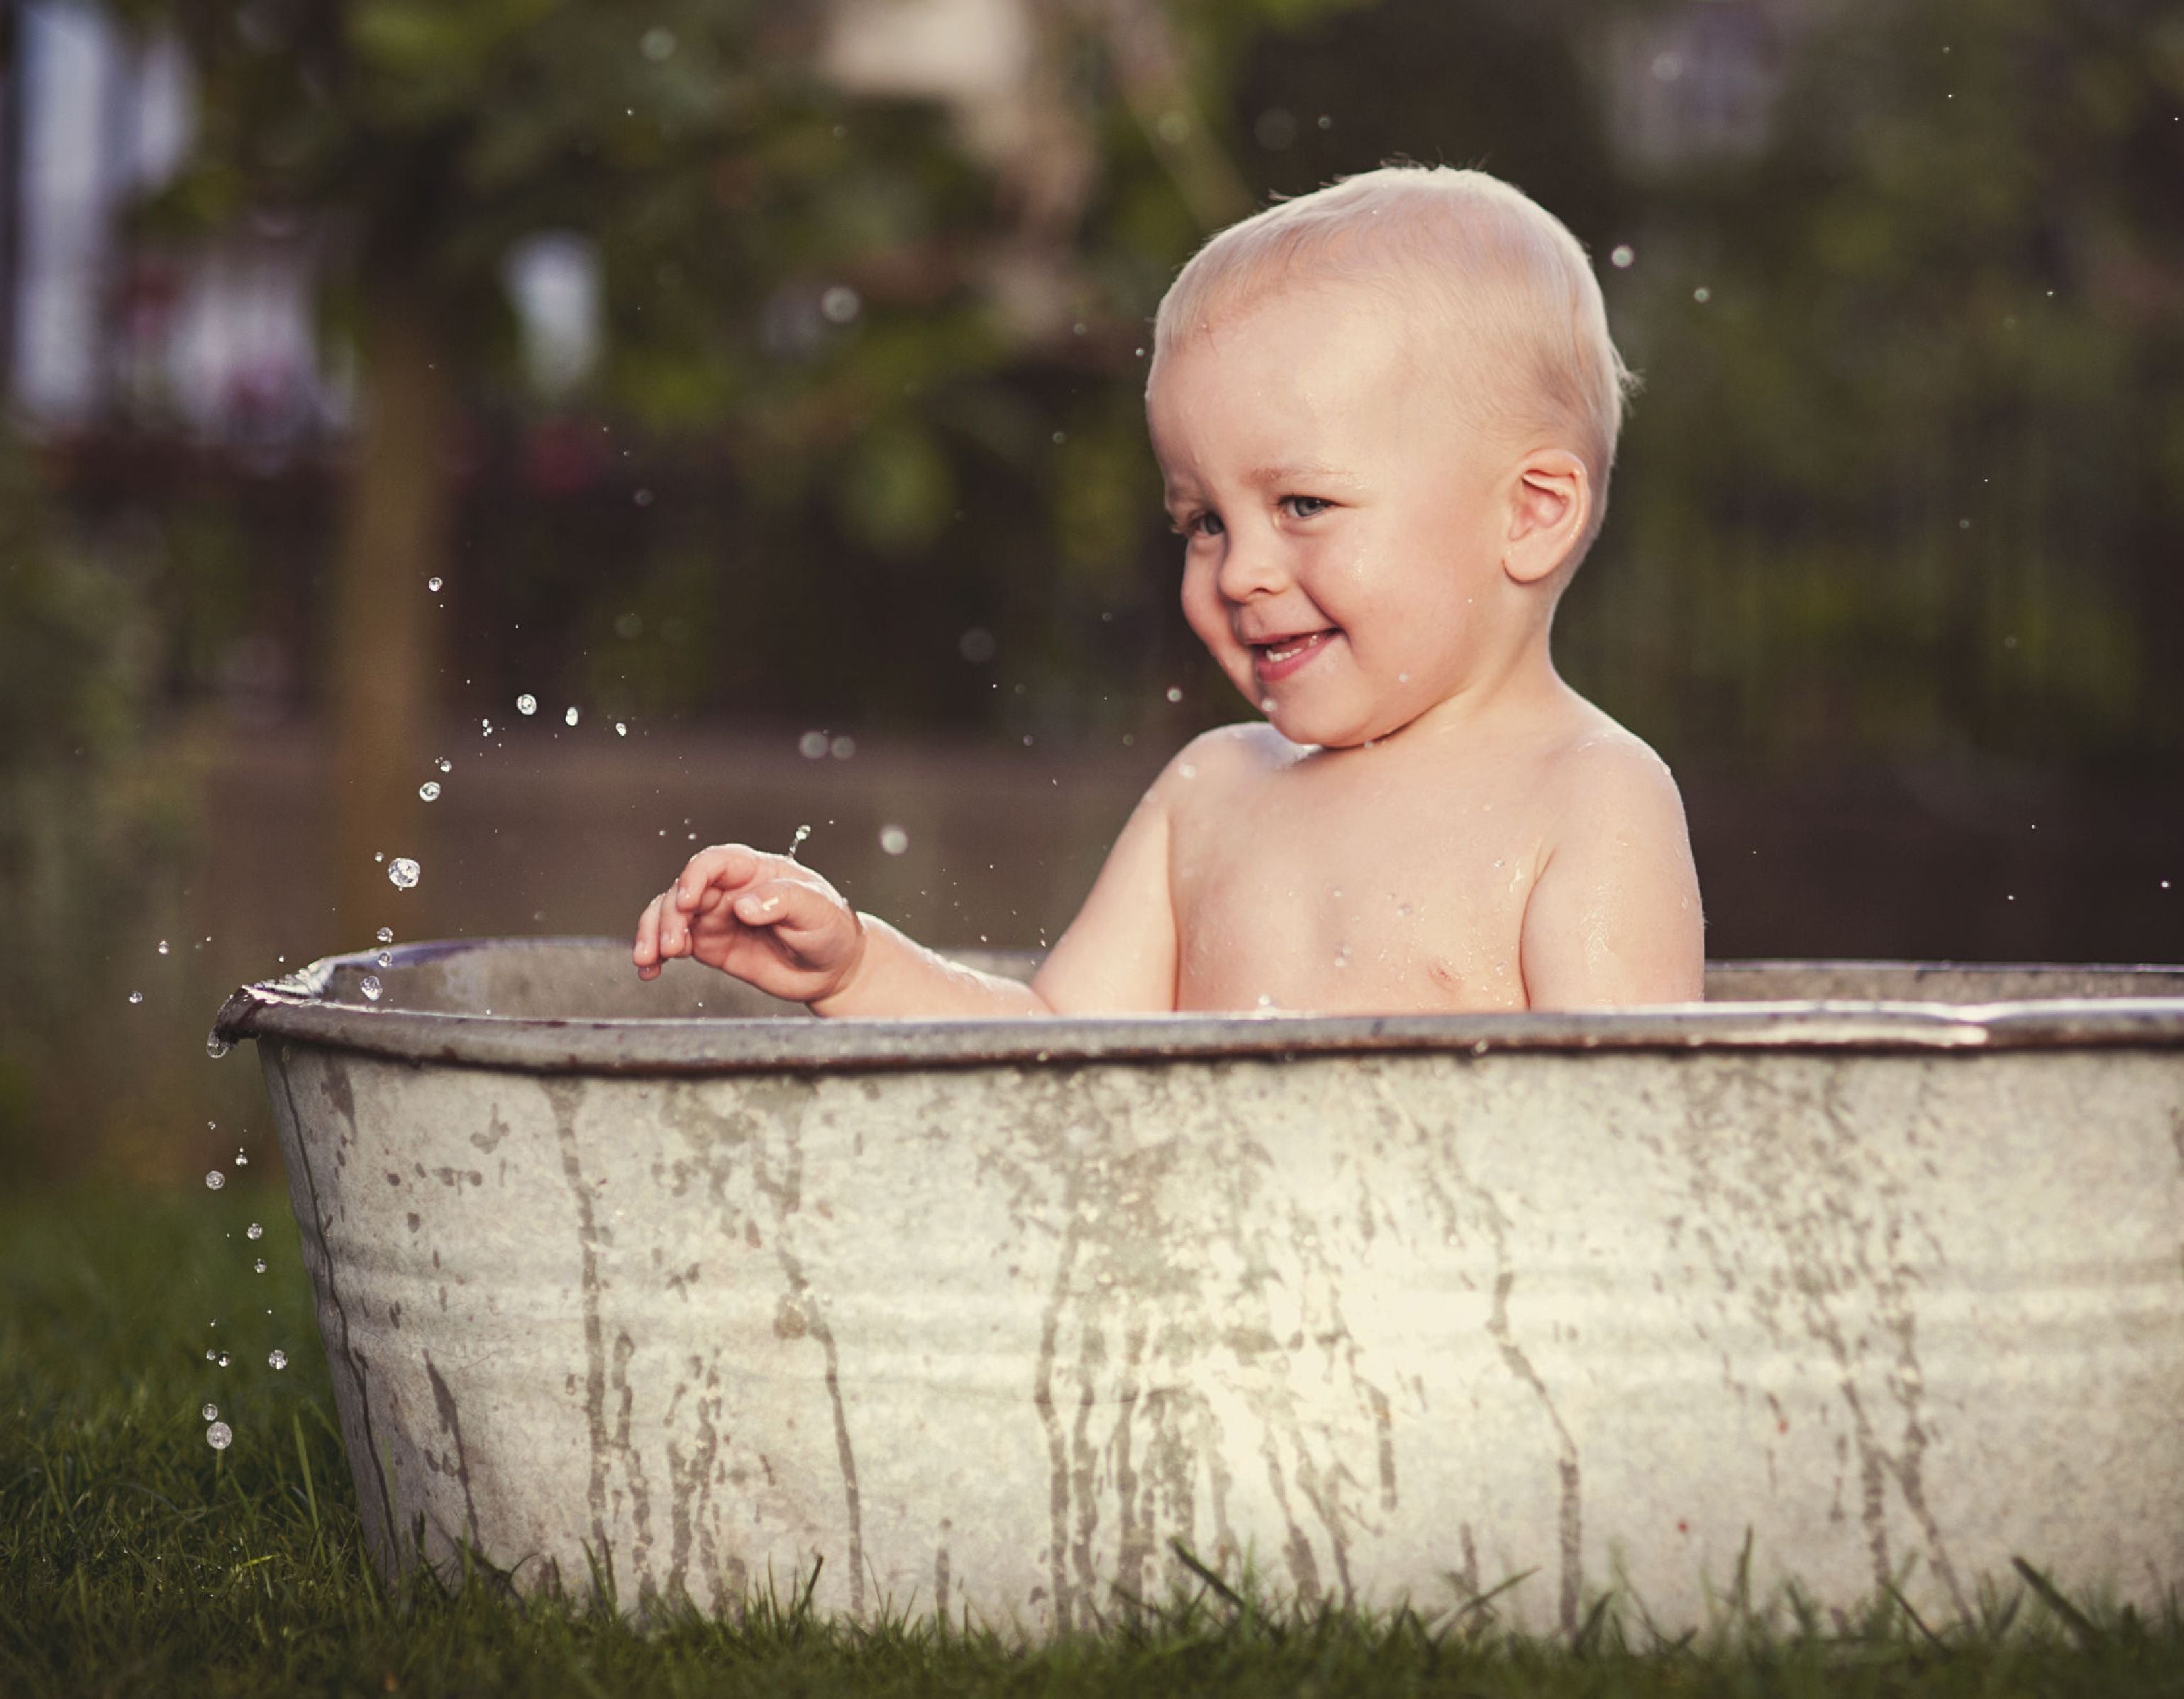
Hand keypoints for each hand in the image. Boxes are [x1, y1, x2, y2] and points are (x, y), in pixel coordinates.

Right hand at [632, 844, 865, 1005]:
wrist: (833, 969)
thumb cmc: (831, 929)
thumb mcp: (818, 910)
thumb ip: (783, 900)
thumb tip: (744, 904)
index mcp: (755, 871)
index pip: (715, 862)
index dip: (694, 876)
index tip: (687, 901)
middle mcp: (729, 890)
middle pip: (682, 890)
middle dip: (668, 915)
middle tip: (672, 944)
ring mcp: (716, 917)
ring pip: (668, 915)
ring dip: (652, 933)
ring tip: (651, 959)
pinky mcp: (709, 945)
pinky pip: (673, 944)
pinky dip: (655, 955)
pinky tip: (649, 969)